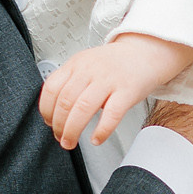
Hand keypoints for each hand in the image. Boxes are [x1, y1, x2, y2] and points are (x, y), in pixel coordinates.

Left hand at [38, 34, 192, 147]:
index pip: (52, 88)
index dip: (46, 110)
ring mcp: (109, 80)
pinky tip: (96, 139)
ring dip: (72, 130)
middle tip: (60, 137)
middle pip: (65, 102)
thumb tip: (54, 111)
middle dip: (59, 125)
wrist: (146, 52)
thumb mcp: (87, 63)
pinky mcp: (127, 91)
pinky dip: (101, 131)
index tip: (49, 122)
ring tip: (70, 142)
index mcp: (77, 63)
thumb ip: (71, 81)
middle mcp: (90, 71)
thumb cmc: (116, 63)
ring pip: (83, 109)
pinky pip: (111, 115)